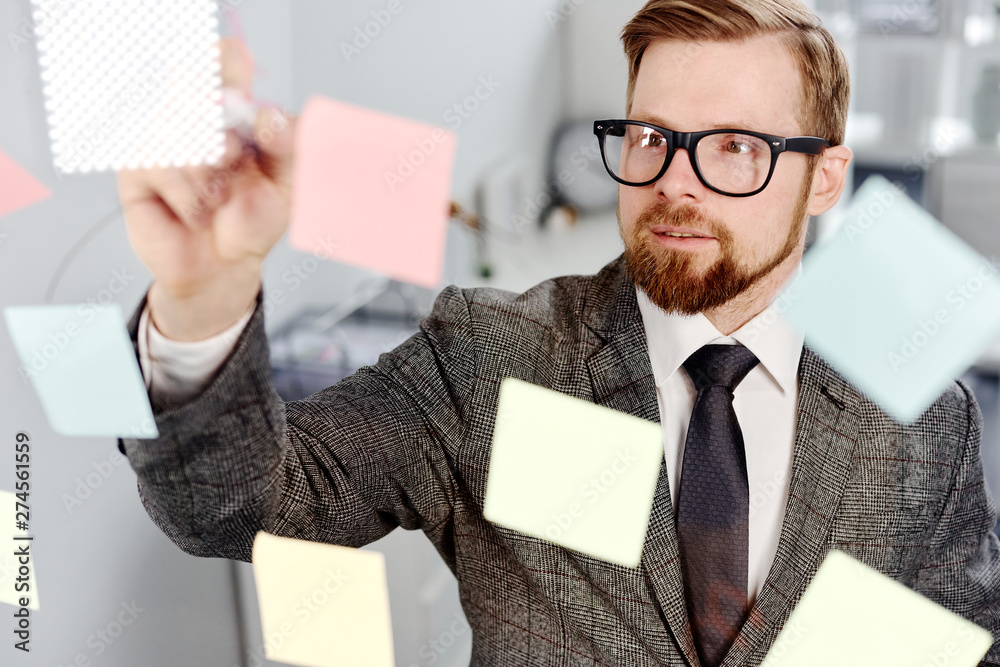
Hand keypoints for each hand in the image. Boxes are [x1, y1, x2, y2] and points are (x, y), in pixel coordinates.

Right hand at [118, 38, 295, 340]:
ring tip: (217, 199)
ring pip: (178, 131)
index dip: (226, 65)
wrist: (224, 267)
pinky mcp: (134, 167)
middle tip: (232, 162)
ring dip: (208, 176)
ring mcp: (160, 137)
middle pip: (193, 86)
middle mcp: (192, 115)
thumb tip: (270, 116)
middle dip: (223, 135)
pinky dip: (188, 197)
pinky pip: (159, 165)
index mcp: (233, 109)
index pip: (222, 59)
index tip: (239, 87)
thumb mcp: (285, 185)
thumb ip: (287, 147)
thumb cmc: (251, 220)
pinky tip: (196, 212)